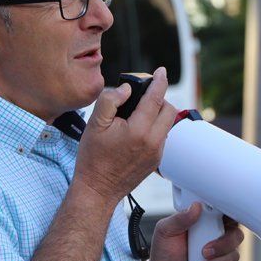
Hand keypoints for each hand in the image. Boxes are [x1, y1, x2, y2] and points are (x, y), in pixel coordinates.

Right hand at [72, 67, 176, 205]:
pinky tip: (136, 131)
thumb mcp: (94, 124)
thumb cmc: (93, 159)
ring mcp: (157, 153)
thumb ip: (110, 100)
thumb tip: (126, 89)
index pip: (155, 98)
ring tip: (136, 114)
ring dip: (157, 114)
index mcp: (138, 130)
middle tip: (142, 96)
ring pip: (167, 124)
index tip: (160, 71)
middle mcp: (153, 142)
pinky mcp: (156, 162)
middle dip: (158, 98)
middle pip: (168, 109)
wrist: (97, 190)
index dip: (159, 81)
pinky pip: (162, 137)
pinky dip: (153, 128)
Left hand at [145, 203, 244, 260]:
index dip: (230, 218)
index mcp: (206, 224)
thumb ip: (179, 219)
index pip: (227, 215)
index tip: (221, 223)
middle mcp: (217, 238)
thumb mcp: (165, 232)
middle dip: (223, 245)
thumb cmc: (164, 253)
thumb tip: (196, 207)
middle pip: (237, 236)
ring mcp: (221, 256)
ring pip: (234, 257)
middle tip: (204, 252)